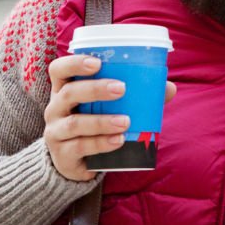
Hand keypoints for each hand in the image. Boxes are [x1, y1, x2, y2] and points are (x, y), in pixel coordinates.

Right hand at [44, 55, 176, 180]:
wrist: (76, 161)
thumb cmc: (94, 122)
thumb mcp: (108, 106)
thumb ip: (137, 95)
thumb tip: (169, 88)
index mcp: (65, 89)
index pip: (58, 69)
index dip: (74, 63)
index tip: (97, 62)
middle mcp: (55, 108)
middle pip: (68, 93)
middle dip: (95, 89)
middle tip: (121, 88)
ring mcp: (56, 132)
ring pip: (75, 123)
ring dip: (102, 121)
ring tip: (125, 121)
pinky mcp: (62, 155)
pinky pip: (80, 147)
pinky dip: (101, 143)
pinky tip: (118, 141)